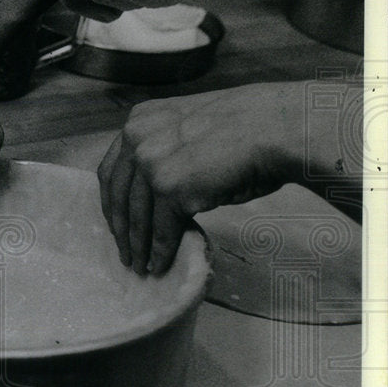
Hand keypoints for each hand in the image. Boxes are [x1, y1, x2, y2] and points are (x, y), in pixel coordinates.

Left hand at [97, 82, 308, 274]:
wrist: (275, 128)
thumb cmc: (244, 127)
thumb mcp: (187, 127)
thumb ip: (163, 149)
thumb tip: (154, 190)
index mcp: (138, 120)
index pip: (111, 170)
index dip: (111, 201)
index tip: (115, 222)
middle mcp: (137, 140)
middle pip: (117, 196)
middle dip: (120, 229)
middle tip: (124, 251)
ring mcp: (152, 165)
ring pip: (138, 217)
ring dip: (138, 246)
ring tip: (141, 266)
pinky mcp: (171, 190)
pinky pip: (162, 230)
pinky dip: (160, 252)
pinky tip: (159, 265)